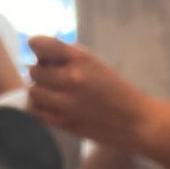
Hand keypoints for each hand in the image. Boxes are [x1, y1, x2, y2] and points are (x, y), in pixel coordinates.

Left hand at [27, 35, 150, 146]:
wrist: (137, 123)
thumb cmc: (118, 91)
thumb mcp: (96, 63)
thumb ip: (68, 56)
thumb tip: (41, 56)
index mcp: (80, 59)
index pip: (37, 44)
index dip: (37, 48)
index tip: (45, 55)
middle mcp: (70, 79)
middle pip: (33, 71)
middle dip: (41, 73)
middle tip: (54, 79)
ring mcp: (66, 104)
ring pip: (33, 92)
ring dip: (40, 91)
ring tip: (53, 94)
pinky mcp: (66, 124)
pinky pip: (36, 113)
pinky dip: (39, 108)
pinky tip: (50, 108)